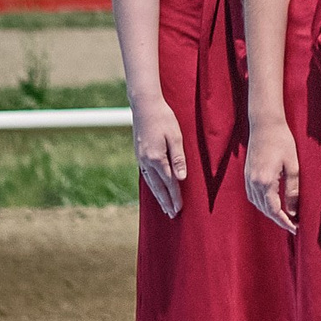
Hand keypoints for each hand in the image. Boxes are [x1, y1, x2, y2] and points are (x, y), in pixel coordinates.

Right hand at [132, 99, 186, 218]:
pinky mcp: (139, 154)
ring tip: (165, 207)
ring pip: (150, 182)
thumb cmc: (164, 118)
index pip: (168, 182)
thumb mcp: (176, 137)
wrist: (145, 106)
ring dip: (158, 196)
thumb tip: (181, 179)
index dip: (175, 196)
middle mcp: (146, 161)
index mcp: (156, 158)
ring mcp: (140, 158)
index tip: (180, 208)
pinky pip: (146, 175)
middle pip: (158, 186)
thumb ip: (178, 158)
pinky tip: (155, 189)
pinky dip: (151, 185)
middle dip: (166, 201)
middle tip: (172, 214)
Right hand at [243, 119, 299, 233]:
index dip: (285, 221)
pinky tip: (272, 204)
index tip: (296, 229)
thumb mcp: (294, 166)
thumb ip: (293, 190)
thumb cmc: (282, 142)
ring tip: (285, 217)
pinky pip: (253, 196)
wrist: (264, 124)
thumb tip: (293, 210)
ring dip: (270, 212)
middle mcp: (253, 183)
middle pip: (264, 209)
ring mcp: (247, 179)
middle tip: (293, 226)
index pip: (274, 210)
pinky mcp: (247, 174)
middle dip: (278, 219)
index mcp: (265, 182)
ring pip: (257, 204)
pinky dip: (262, 204)